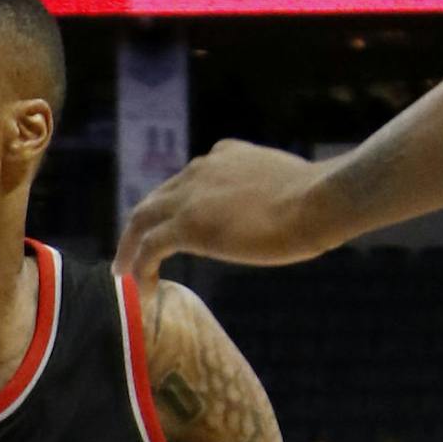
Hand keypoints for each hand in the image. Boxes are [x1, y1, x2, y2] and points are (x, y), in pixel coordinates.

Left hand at [116, 140, 334, 284]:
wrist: (318, 201)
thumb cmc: (319, 200)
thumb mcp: (290, 186)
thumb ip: (271, 193)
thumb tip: (284, 213)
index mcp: (225, 155)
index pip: (187, 180)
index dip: (175, 204)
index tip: (172, 225)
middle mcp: (202, 169)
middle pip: (157, 198)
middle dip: (142, 224)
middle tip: (132, 250)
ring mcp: (191, 196)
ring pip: (143, 218)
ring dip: (130, 246)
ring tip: (123, 271)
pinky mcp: (187, 225)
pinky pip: (149, 247)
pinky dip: (137, 266)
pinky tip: (137, 286)